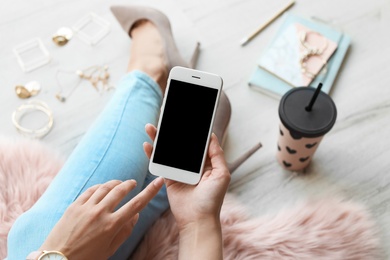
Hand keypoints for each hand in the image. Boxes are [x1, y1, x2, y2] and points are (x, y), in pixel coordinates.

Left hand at [39, 177, 163, 259]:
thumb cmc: (86, 258)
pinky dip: (99, 186)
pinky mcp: (74, 206)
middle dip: (129, 184)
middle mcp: (100, 213)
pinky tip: (102, 187)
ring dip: (115, 183)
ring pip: (105, 188)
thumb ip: (125, 231)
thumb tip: (135, 215)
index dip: (149, 191)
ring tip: (120, 183)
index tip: (158, 181)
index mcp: (111, 226)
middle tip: (133, 183)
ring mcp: (85, 208)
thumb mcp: (110, 249)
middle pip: (120, 191)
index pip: (136, 204)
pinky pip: (90, 190)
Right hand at [143, 123, 230, 229]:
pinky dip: (152, 154)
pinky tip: (148, 145)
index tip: (184, 117)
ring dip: (159, 139)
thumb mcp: (222, 174)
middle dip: (171, 131)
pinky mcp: (169, 178)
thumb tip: (212, 136)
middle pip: (180, 144)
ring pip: (167, 151)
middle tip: (164, 118)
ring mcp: (179, 171)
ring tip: (151, 127)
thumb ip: (217, 154)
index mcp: (206, 162)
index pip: (197, 142)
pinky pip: (160, 163)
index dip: (191, 130)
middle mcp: (192, 165)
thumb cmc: (212, 199)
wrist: (197, 220)